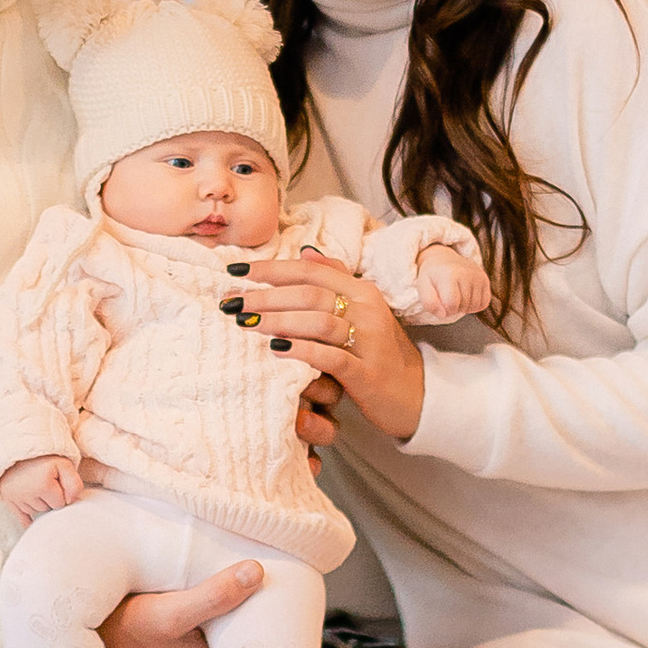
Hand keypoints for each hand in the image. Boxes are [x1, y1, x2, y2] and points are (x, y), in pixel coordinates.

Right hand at [0, 454, 83, 519]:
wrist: (18, 445)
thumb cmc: (44, 455)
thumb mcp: (64, 463)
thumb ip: (74, 483)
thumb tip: (70, 501)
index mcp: (44, 484)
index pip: (61, 503)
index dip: (61, 493)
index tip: (57, 481)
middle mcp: (28, 493)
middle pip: (47, 509)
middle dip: (49, 499)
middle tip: (46, 482)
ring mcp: (16, 497)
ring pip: (35, 512)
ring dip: (38, 503)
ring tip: (36, 486)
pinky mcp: (7, 498)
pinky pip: (21, 519)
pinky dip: (27, 518)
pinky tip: (31, 517)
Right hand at [100, 564, 264, 647]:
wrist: (79, 644)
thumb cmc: (123, 632)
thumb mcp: (171, 611)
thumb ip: (214, 594)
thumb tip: (256, 572)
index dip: (266, 619)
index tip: (274, 592)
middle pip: (238, 646)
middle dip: (246, 617)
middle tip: (257, 581)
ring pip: (218, 645)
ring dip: (222, 621)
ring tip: (232, 586)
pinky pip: (198, 646)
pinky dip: (202, 628)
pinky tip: (198, 604)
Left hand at [225, 249, 427, 445]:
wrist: (416, 395)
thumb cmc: (378, 353)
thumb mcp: (362, 311)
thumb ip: (336, 279)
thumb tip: (305, 252)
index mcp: (363, 290)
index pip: (310, 271)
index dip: (271, 269)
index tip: (235, 270)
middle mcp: (367, 310)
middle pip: (309, 293)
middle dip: (265, 296)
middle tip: (231, 302)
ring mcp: (369, 341)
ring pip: (318, 321)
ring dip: (277, 320)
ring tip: (245, 324)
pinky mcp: (367, 373)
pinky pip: (330, 357)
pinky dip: (301, 351)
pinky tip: (275, 351)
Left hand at [409, 246, 491, 323]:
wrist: (443, 259)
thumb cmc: (432, 276)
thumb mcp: (423, 287)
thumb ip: (429, 303)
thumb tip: (443, 314)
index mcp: (449, 274)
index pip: (452, 304)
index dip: (445, 310)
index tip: (441, 302)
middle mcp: (466, 273)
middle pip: (464, 306)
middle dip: (455, 308)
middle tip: (448, 297)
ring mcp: (477, 275)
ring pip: (475, 306)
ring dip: (465, 307)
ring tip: (457, 296)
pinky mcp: (484, 279)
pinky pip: (484, 302)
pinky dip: (475, 305)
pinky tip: (466, 297)